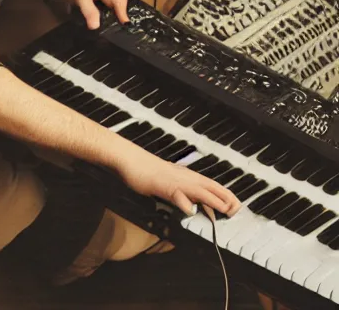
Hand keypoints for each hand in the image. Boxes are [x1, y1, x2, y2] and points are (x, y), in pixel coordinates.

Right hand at [116, 142, 240, 217]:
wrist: (132, 160)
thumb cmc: (149, 172)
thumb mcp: (170, 183)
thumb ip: (183, 193)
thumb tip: (194, 206)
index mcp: (187, 176)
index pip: (211, 185)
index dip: (225, 195)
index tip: (236, 205)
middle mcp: (185, 177)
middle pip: (210, 187)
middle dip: (225, 198)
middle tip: (237, 210)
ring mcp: (174, 181)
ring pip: (198, 190)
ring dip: (213, 200)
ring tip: (225, 210)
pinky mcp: (162, 185)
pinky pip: (175, 194)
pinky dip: (184, 202)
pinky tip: (190, 210)